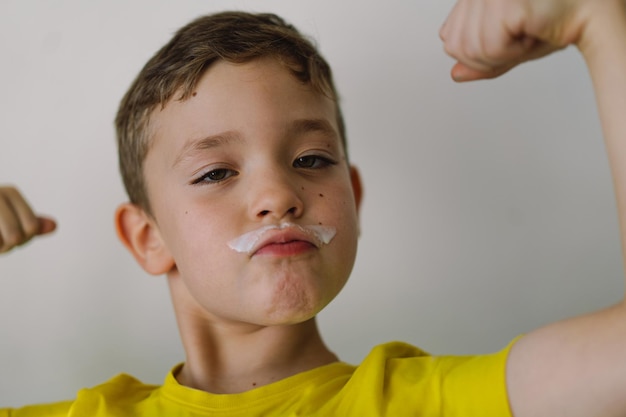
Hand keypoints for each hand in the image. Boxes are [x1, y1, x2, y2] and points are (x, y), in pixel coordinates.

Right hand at [0, 186, 55, 252]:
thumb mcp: (15, 221)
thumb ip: (34, 224)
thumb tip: (54, 226)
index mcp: (10, 193)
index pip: (32, 227)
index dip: (25, 238)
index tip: (12, 234)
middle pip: (16, 236)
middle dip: (10, 245)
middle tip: (2, 240)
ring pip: (6, 241)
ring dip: (0, 248)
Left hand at [439, 0, 589, 80]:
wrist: (591, 12)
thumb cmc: (554, 24)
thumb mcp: (510, 47)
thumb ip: (480, 60)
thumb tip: (454, 75)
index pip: (449, 37)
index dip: (476, 50)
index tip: (509, 35)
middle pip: (455, 47)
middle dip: (488, 56)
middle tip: (520, 36)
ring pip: (469, 50)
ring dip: (502, 54)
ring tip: (526, 32)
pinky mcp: (502, 3)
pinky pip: (489, 48)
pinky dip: (512, 51)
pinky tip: (531, 31)